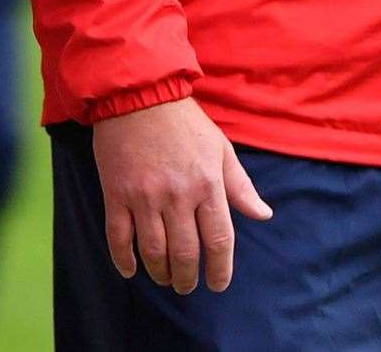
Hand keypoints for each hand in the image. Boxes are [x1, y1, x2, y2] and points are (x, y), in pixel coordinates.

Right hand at [92, 96, 272, 294]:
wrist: (141, 95)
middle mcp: (177, 195)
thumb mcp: (221, 148)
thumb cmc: (186, 122)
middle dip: (187, 278)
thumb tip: (263, 215)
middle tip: (187, 286)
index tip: (218, 285)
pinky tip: (132, 271)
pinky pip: (118, 238)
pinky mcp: (116, 194)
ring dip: (160, 273)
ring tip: (165, 279)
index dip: (220, 269)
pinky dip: (124, 261)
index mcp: (208, 183)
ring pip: (153, 252)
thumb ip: (240, 186)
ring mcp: (145, 197)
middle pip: (185, 253)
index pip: (219, 239)